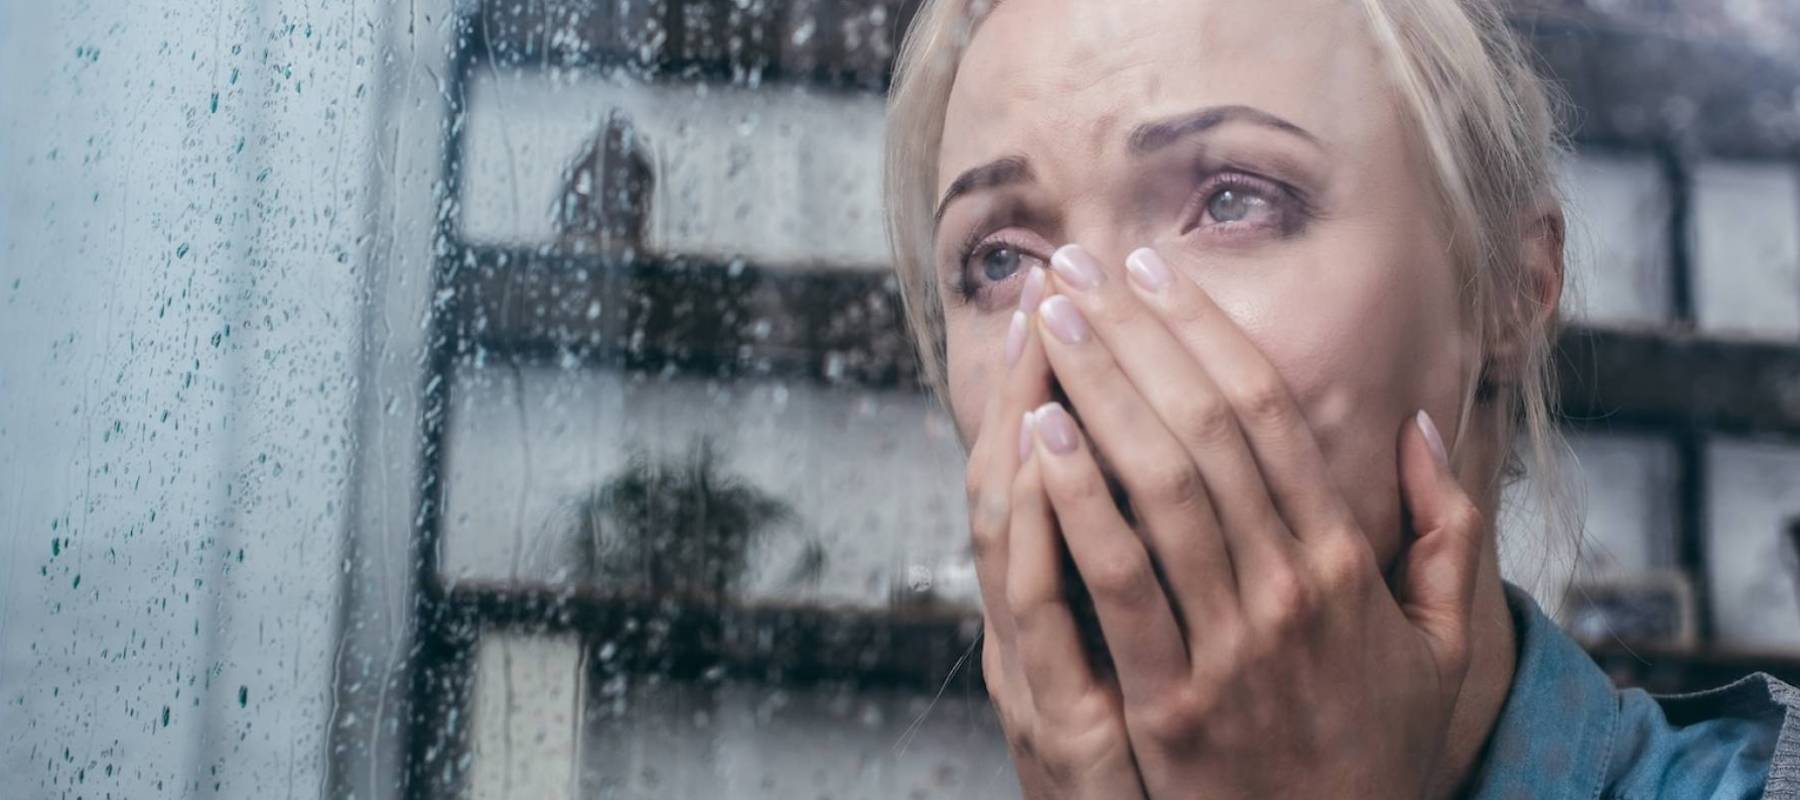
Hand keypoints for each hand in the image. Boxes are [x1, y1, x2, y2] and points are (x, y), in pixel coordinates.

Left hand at [995, 243, 1484, 798]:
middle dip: (1135, 337)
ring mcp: (1230, 644)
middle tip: (1077, 267)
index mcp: (1343, 560)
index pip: (1268, 414)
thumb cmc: (1378, 747)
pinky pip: (1117, 583)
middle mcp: (1288, 586)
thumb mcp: (1446, 643)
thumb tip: (1424, 422)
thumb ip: (1449, 530)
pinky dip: (1076, 501)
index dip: (1205, 331)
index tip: (1153, 270)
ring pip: (1159, 487)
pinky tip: (1036, 435)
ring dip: (1098, 392)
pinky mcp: (1172, 703)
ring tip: (1048, 320)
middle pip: (1204, 429)